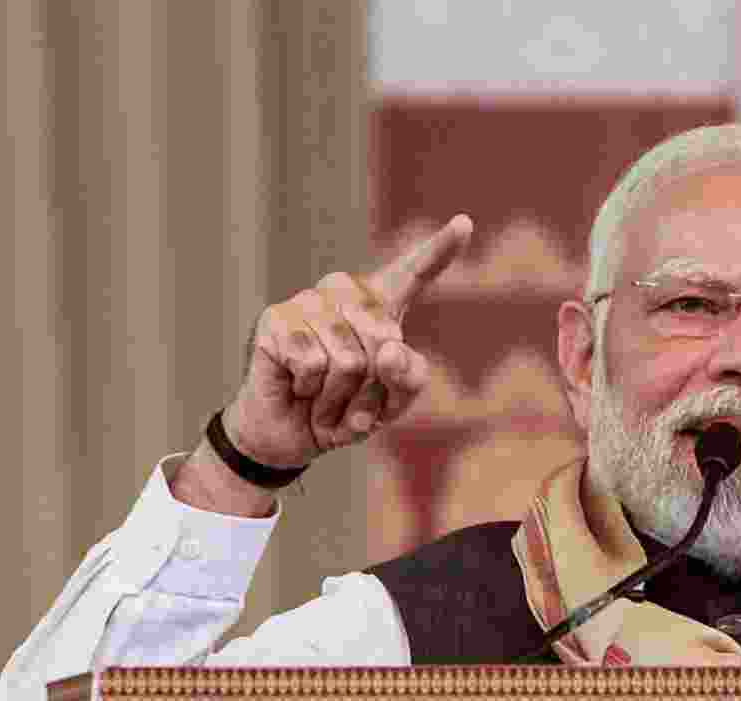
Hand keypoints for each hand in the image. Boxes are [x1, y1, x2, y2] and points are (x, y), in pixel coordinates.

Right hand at [224, 214, 472, 469]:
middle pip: (383, 338)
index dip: (439, 249)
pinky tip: (298, 389)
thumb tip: (387, 349)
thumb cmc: (347, 411)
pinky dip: (312, 392)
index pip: (415, 273)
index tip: (464, 223)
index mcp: (381, 306)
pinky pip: (313, 364)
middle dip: (371, 385)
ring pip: (348, 359)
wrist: (292, 436)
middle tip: (348, 395)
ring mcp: (307, 302)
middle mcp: (344, 293)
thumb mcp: (393, 403)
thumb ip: (409, 378)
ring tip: (323, 397)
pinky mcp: (275, 319)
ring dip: (340, 396)